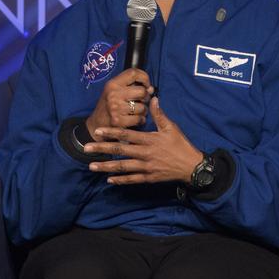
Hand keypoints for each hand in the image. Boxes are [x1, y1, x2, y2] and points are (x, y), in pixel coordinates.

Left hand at [85, 96, 203, 184]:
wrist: (191, 166)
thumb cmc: (181, 144)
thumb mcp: (171, 127)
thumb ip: (159, 114)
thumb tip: (153, 98)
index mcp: (149, 140)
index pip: (126, 135)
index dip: (111, 132)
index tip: (98, 131)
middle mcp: (145, 154)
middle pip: (120, 151)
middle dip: (102, 149)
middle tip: (86, 148)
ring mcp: (146, 167)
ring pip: (123, 167)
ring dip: (106, 167)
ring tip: (92, 166)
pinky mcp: (149, 178)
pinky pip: (132, 179)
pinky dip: (120, 180)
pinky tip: (109, 180)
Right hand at [87, 69, 153, 135]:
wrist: (97, 124)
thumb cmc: (109, 105)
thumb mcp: (115, 91)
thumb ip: (132, 87)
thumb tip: (151, 89)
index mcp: (113, 84)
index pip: (133, 73)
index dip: (144, 77)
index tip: (146, 84)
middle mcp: (113, 94)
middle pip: (142, 91)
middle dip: (146, 97)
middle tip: (141, 100)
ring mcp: (116, 108)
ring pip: (143, 107)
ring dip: (143, 110)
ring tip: (136, 111)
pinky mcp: (119, 121)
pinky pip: (139, 119)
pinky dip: (140, 120)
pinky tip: (135, 119)